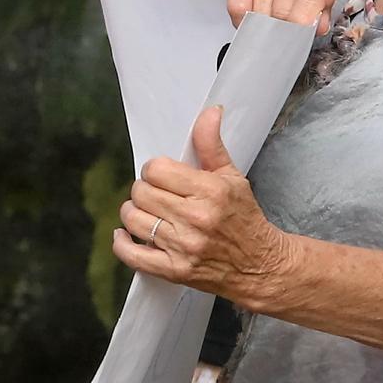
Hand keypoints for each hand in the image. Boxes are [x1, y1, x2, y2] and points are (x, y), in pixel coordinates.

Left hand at [114, 106, 294, 303]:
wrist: (260, 266)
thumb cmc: (245, 218)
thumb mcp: (232, 177)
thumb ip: (212, 145)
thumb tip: (210, 112)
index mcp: (210, 191)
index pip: (156, 170)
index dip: (155, 170)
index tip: (162, 176)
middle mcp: (195, 219)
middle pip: (141, 192)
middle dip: (144, 190)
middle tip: (156, 195)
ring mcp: (183, 247)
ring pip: (133, 219)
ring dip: (134, 213)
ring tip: (148, 213)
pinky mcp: (174, 270)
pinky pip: (131, 255)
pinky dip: (122, 243)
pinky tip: (126, 234)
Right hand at [226, 0, 342, 33]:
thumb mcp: (328, 5)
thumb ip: (322, 18)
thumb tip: (314, 28)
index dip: (300, 22)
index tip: (295, 38)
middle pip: (282, 7)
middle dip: (281, 29)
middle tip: (283, 37)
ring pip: (260, 7)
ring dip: (263, 24)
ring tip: (270, 27)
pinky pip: (237, 2)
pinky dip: (243, 19)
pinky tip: (252, 19)